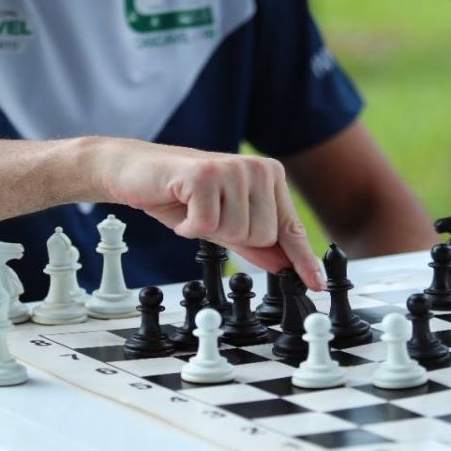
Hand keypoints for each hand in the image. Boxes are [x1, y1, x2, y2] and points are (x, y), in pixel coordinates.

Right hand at [97, 139, 325, 290]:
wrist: (134, 171)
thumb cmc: (179, 195)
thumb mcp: (223, 223)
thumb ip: (254, 243)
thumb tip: (285, 265)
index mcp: (269, 176)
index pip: (290, 227)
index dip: (302, 259)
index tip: (315, 282)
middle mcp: (257, 168)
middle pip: (263, 236)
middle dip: (231, 237)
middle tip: (208, 216)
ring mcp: (233, 169)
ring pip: (238, 233)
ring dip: (208, 230)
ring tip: (193, 208)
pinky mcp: (205, 175)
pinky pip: (208, 226)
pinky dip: (189, 226)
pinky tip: (181, 207)